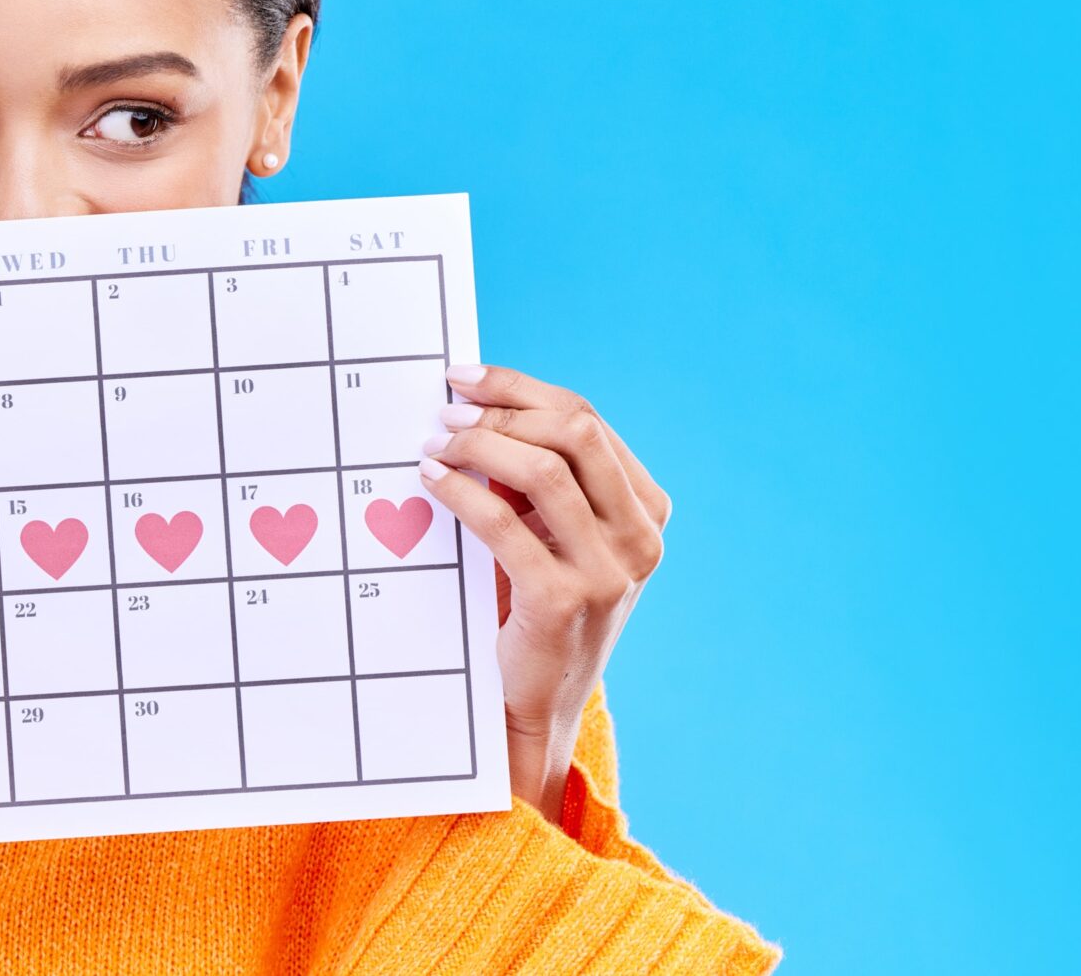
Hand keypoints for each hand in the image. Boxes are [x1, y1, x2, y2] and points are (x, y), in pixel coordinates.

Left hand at [417, 364, 668, 821]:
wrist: (539, 703)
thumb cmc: (539, 605)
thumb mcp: (559, 535)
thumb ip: (542, 479)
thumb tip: (475, 406)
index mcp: (647, 510)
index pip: (588, 420)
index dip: (522, 389)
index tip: (465, 378)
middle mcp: (641, 537)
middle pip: (576, 432)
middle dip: (504, 409)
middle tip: (445, 411)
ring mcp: (610, 572)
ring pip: (546, 470)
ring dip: (480, 446)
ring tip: (435, 445)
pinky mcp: (564, 601)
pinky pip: (505, 524)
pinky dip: (463, 493)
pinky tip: (433, 483)